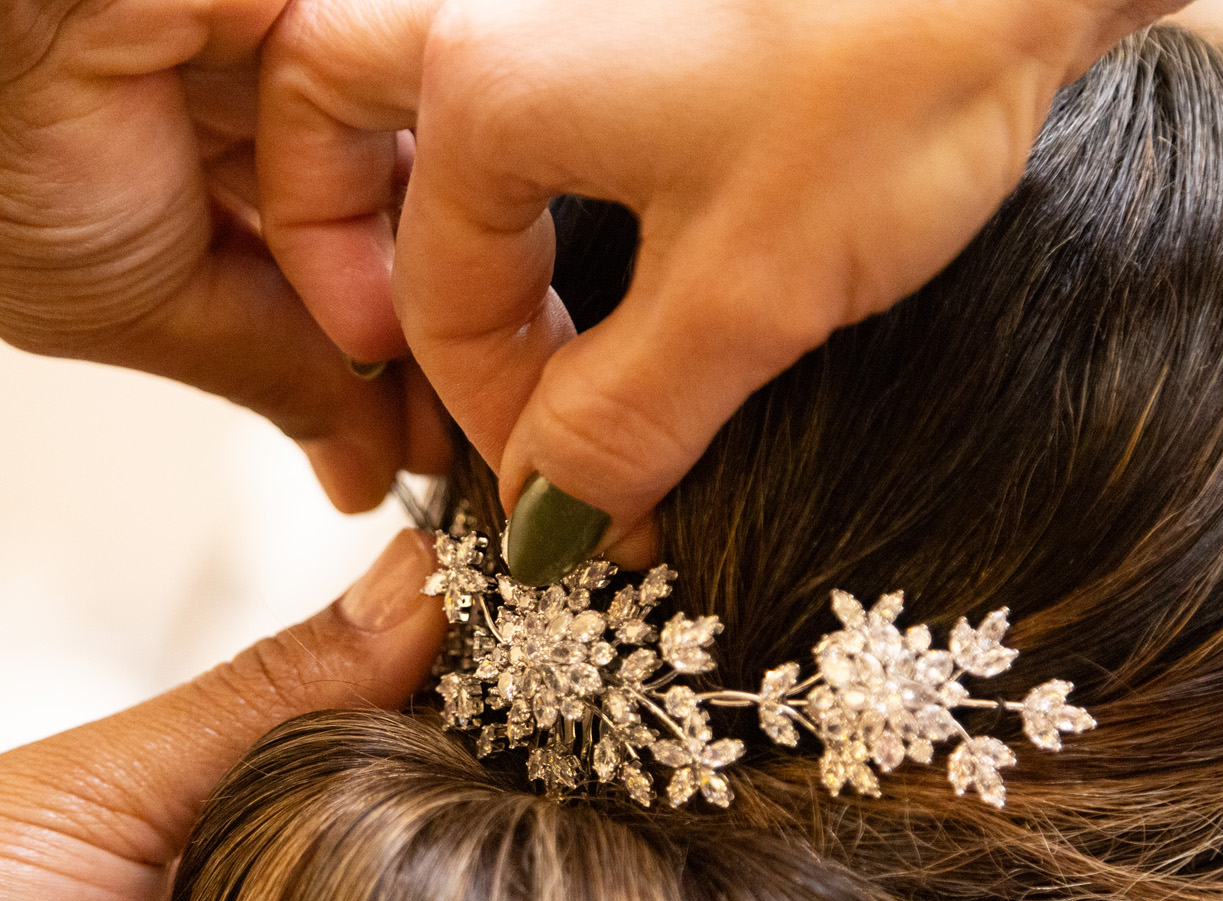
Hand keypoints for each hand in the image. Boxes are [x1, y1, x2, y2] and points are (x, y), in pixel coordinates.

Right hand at [0, 0, 449, 511]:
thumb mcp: (127, 310)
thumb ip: (265, 377)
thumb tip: (358, 469)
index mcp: (149, 221)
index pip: (290, 318)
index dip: (361, 386)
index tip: (422, 452)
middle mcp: (219, 147)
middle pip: (357, 256)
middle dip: (407, 338)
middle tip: (456, 413)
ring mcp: (277, 79)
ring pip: (396, 185)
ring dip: (424, 260)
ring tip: (444, 337)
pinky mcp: (326, 24)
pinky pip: (409, 101)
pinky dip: (427, 165)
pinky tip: (437, 230)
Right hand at [257, 0, 1181, 579]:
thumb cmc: (900, 66)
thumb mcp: (751, 293)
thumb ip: (625, 421)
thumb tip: (547, 527)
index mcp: (483, 82)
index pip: (438, 299)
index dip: (496, 421)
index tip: (567, 495)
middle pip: (323, 103)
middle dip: (335, 237)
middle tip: (377, 343)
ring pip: (402, 60)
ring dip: (405, 172)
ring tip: (463, 283)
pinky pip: (499, 52)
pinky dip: (497, 137)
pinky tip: (568, 209)